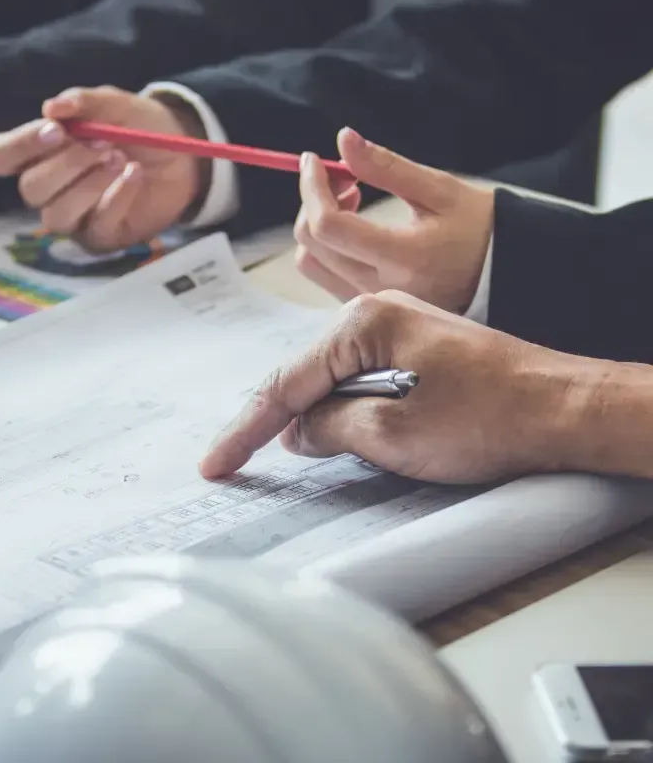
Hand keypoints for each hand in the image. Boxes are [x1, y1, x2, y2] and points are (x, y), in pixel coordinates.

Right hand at [0, 86, 206, 252]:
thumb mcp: (116, 105)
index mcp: (40, 153)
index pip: (1, 157)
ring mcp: (75, 217)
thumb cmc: (140, 128)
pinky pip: (96, 226)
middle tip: (103, 144)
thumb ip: (86, 102)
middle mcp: (50, 189)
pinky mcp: (102, 236)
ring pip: (56, 215)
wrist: (184, 155)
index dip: (20, 145)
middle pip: (30, 189)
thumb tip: (53, 107)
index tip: (56, 130)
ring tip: (118, 159)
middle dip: (66, 164)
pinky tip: (134, 175)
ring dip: (87, 185)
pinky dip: (115, 198)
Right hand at [200, 291, 582, 483]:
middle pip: (302, 374)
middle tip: (231, 459)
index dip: (245, 430)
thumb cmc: (487, 418)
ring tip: (262, 449)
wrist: (561, 408)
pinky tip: (322, 429)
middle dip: (268, 420)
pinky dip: (336, 406)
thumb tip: (295, 432)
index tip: (215, 462)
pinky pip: (357, 377)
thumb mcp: (392, 435)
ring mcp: (396, 327)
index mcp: (362, 323)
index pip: (285, 382)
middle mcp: (374, 313)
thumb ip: (329, 428)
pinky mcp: (413, 346)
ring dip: (304, 415)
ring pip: (329, 377)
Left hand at [293, 128, 493, 312]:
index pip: (330, 226)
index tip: (312, 159)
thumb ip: (387, 167)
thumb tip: (343, 139)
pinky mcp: (367, 306)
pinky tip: (355, 223)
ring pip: (311, 263)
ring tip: (351, 199)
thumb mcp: (441, 190)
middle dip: (313, 200)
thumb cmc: (479, 228)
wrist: (503, 277)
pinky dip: (326, 243)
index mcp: (403, 258)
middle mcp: (381, 289)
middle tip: (342, 174)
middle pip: (312, 244)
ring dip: (317, 223)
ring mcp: (371, 302)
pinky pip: (325, 274)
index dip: (311, 188)